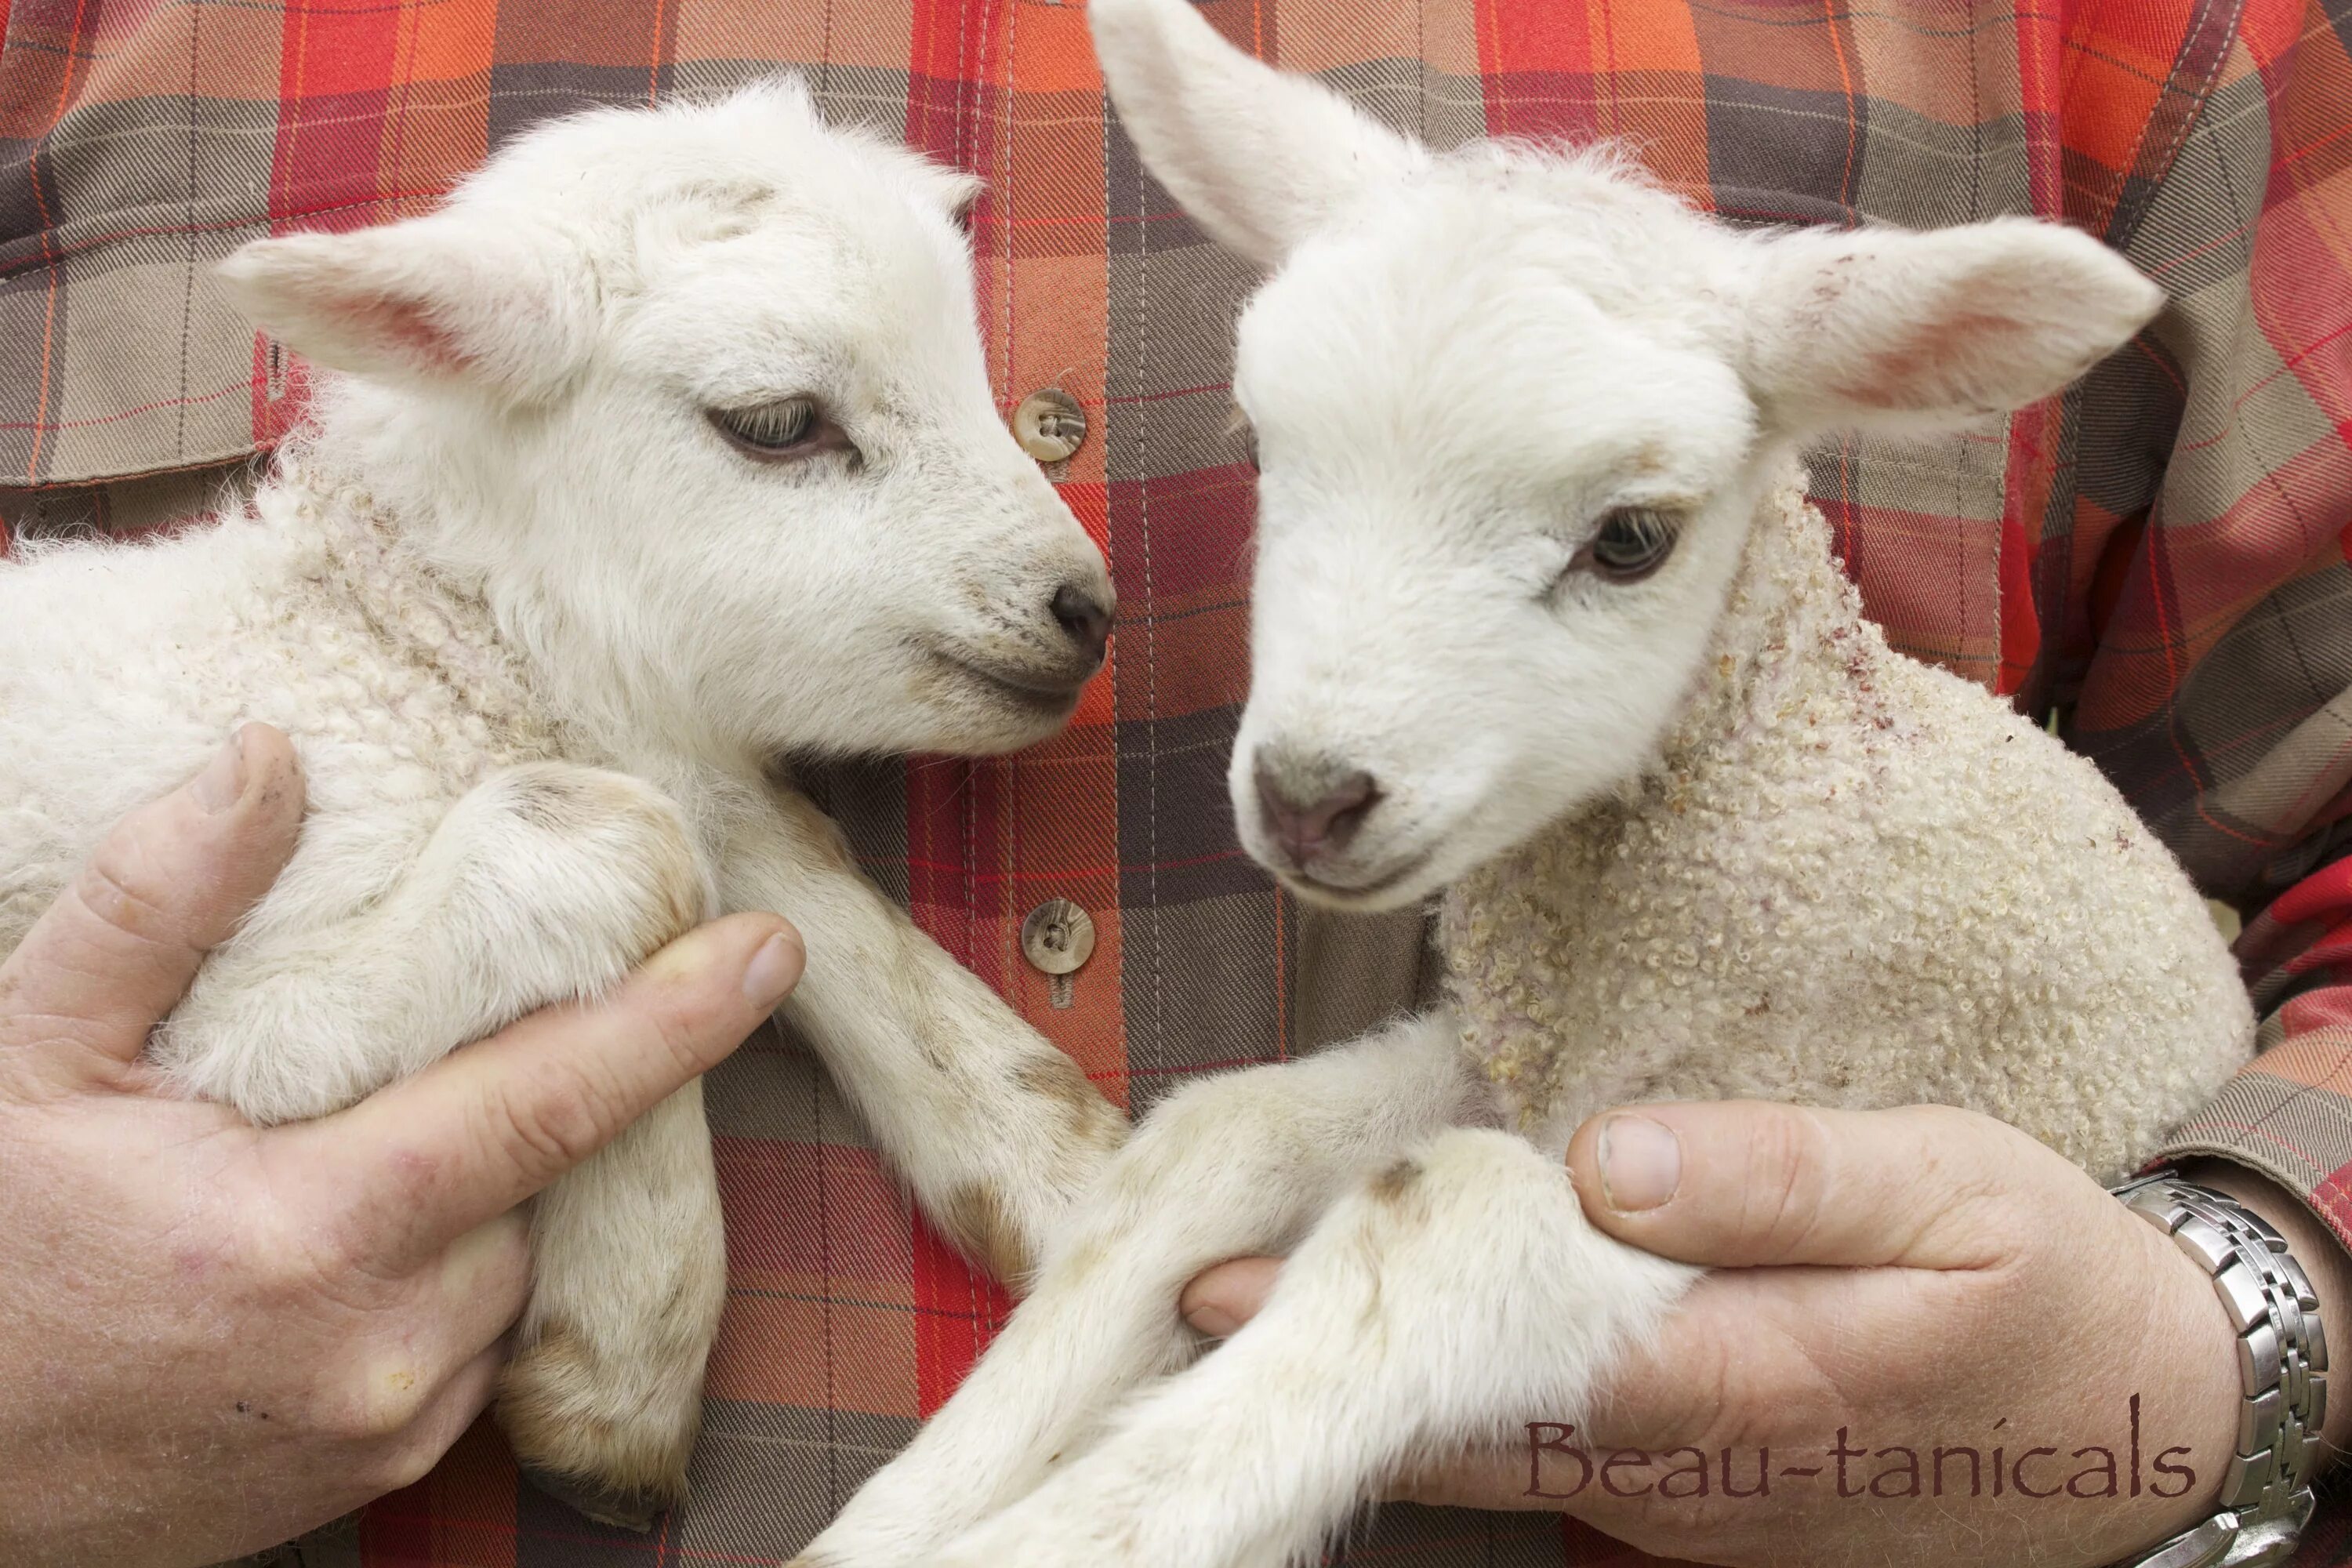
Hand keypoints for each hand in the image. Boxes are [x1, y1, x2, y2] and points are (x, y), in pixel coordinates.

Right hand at [0, 725, 803, 1567]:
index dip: (674, 1018)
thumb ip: (158, 905)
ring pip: (511, 1268)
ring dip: (474, 1199)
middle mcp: (380, 1345)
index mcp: (310, 1232)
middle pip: (538, 1183)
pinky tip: (347, 1248)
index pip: (548, 1102)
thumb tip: (268, 763)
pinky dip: (442, 1281)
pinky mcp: (374, 1475)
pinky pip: (469, 1348)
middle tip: (450, 1041)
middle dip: (523, 1100)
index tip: (768, 947)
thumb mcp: (30, 1054)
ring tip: (346, 1154)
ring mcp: (384, 1426)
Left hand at [1183, 1103, 2349, 1567]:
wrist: (2146, 1422)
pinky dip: (1475, 1402)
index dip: (1360, 1323)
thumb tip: (1607, 1157)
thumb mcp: (1948, 1189)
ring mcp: (1688, 1501)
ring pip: (1506, 1449)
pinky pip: (1559, 1456)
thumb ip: (1778, 1175)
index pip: (1504, 1363)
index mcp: (1735, 1383)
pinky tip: (1426, 1341)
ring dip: (1394, 1384)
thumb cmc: (2047, 1284)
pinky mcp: (1704, 1494)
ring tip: (1274, 1305)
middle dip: (1332, 1367)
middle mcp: (1687, 1468)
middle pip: (1473, 1426)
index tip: (1228, 1283)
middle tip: (1194, 1298)